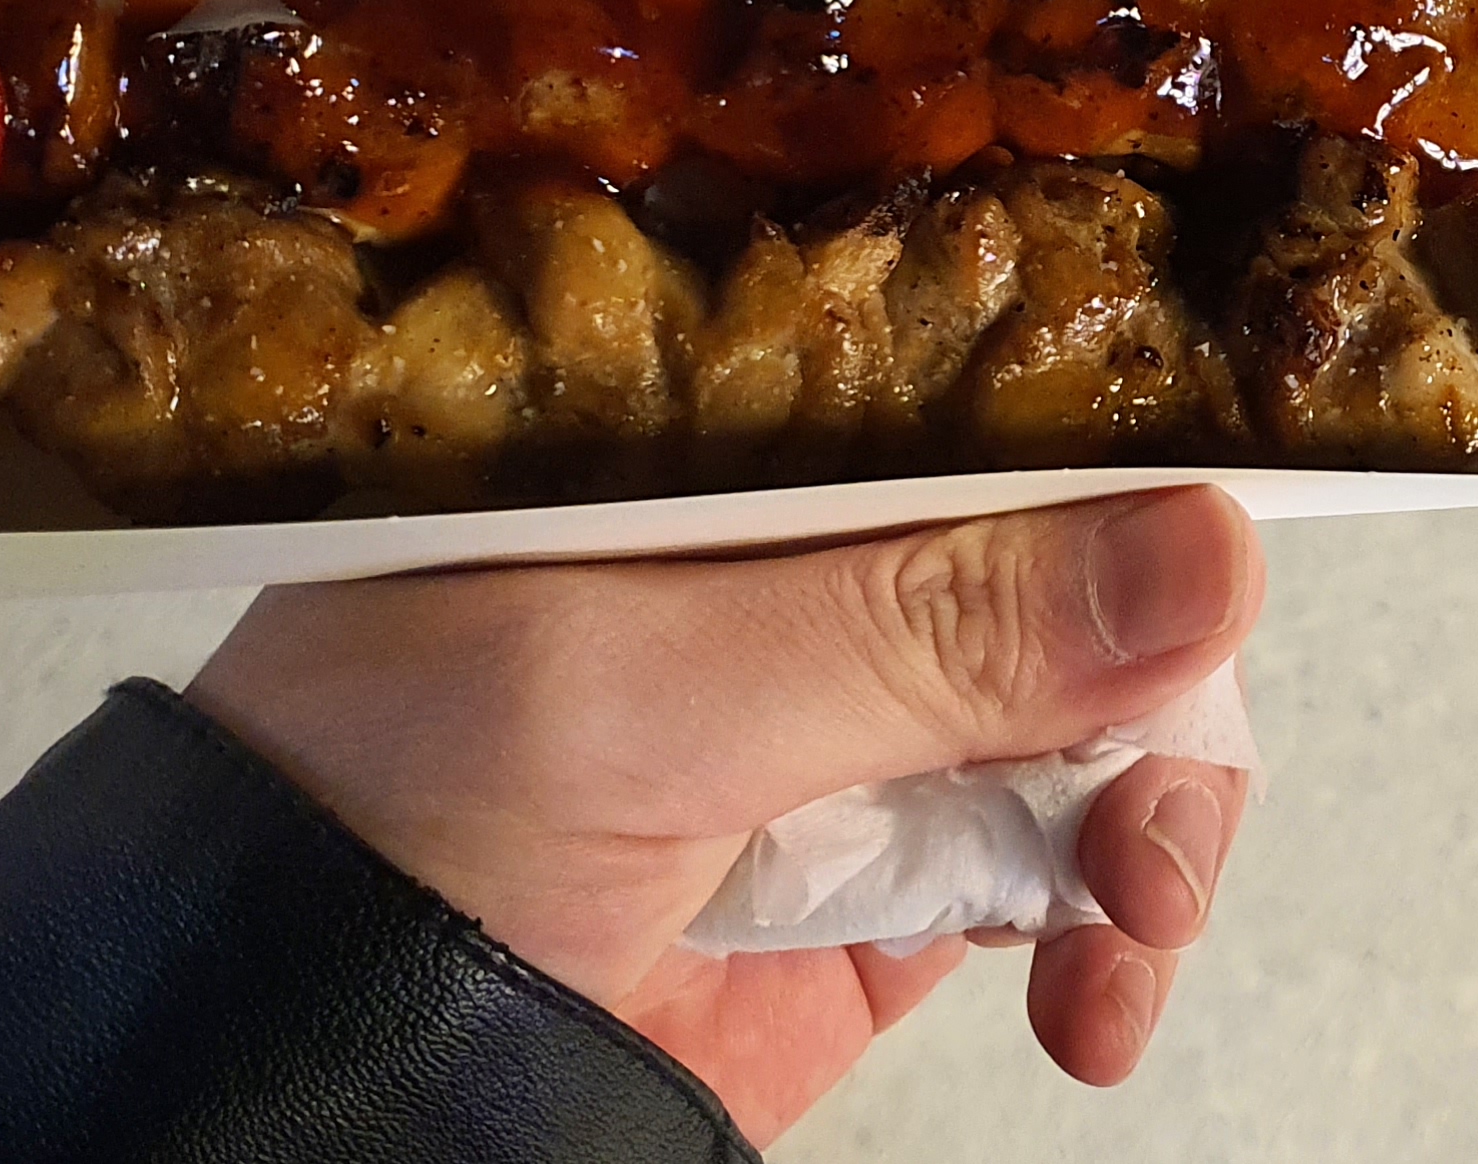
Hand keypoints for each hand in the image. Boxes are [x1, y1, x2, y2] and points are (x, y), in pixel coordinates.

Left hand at [183, 487, 1263, 1145]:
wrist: (257, 1111)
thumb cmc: (359, 836)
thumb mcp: (633, 697)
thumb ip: (924, 626)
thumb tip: (1217, 547)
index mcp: (704, 447)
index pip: (962, 387)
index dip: (1114, 443)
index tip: (1221, 537)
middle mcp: (784, 576)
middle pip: (1066, 563)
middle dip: (1155, 676)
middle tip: (1155, 812)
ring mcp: (831, 744)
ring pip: (1088, 728)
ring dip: (1151, 820)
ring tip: (1130, 928)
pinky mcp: (864, 905)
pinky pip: (1050, 884)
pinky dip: (1109, 938)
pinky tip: (1099, 999)